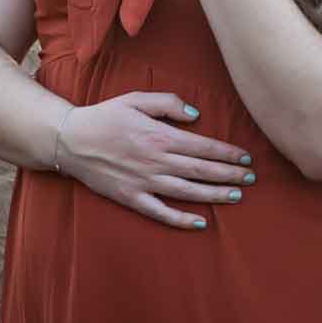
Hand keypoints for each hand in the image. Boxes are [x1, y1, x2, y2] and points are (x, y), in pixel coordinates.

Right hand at [54, 91, 255, 228]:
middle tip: (251, 179)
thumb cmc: (106, 116)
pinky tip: (201, 223)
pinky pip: (160, 212)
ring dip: (214, 195)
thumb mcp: (136, 99)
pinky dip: (181, 220)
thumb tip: (196, 115)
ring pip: (187, 192)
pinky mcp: (130, 198)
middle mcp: (155, 161)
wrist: (70, 141)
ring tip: (237, 196)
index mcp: (159, 136)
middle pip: (201, 171)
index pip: (203, 147)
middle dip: (229, 175)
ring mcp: (143, 182)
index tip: (246, 158)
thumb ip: (168, 104)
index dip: (227, 153)